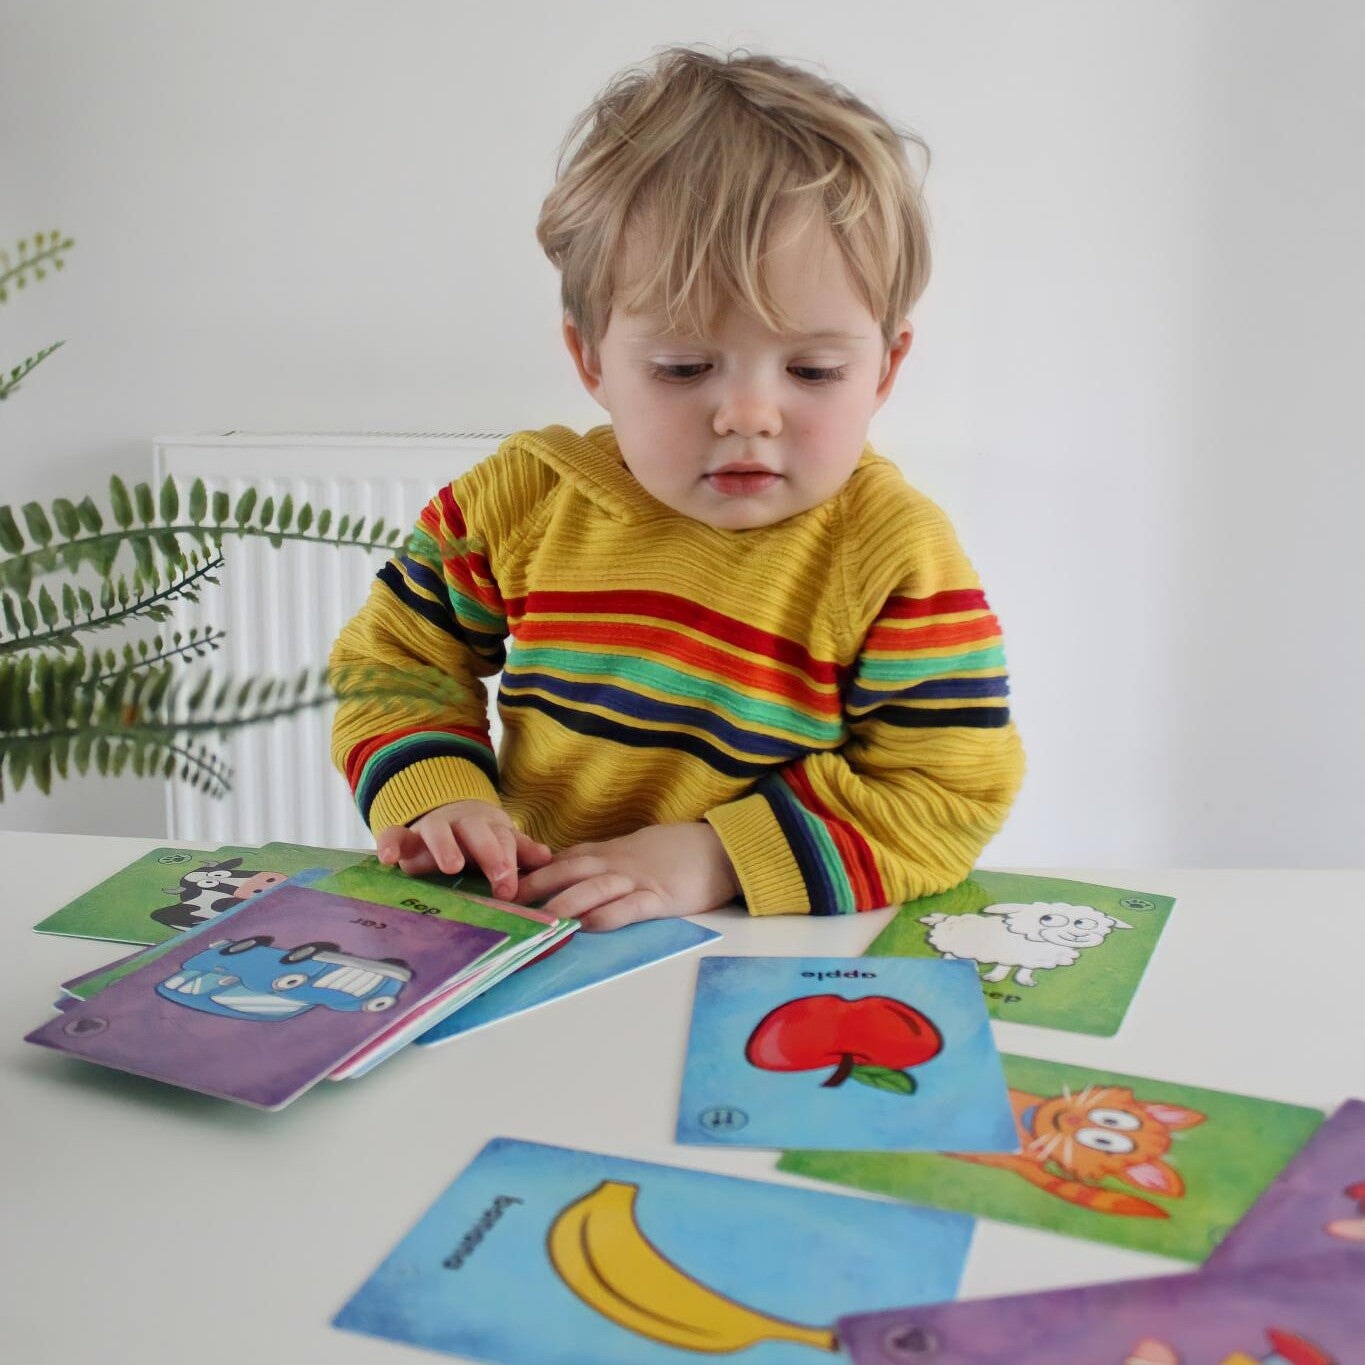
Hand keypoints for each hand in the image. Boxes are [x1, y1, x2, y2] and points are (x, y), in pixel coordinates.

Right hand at [375, 800, 551, 899]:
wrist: (447, 818)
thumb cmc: (479, 841)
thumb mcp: (501, 844)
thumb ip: (520, 851)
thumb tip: (546, 857)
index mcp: (490, 829)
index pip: (503, 840)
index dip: (509, 862)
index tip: (511, 889)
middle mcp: (462, 826)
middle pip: (476, 832)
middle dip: (489, 853)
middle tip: (500, 878)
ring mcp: (433, 830)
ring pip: (438, 831)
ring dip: (446, 846)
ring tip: (452, 866)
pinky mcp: (405, 838)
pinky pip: (394, 835)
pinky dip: (389, 843)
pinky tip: (387, 859)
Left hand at [516, 822, 740, 930]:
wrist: (720, 847)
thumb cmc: (677, 851)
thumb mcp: (634, 848)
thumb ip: (603, 859)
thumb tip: (570, 868)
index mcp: (610, 852)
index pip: (564, 859)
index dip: (533, 871)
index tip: (504, 882)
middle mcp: (617, 863)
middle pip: (569, 869)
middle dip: (535, 885)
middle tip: (505, 901)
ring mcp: (638, 879)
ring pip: (593, 887)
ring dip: (564, 901)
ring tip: (538, 918)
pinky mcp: (661, 898)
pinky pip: (629, 906)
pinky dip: (607, 915)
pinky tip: (588, 925)